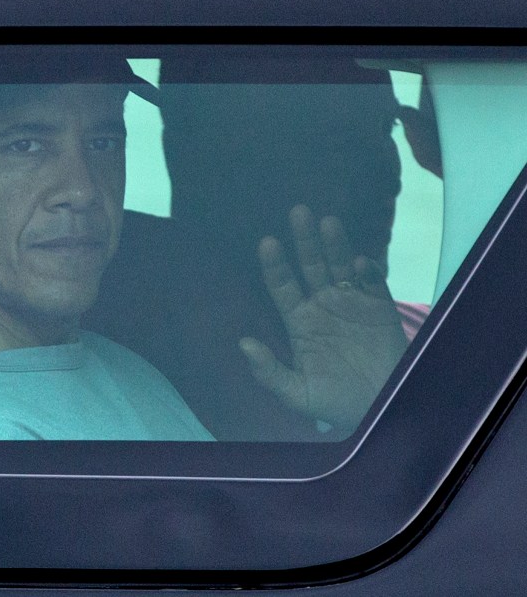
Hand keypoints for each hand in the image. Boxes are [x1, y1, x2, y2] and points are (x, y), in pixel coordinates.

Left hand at [239, 205, 408, 432]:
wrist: (379, 410)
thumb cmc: (334, 404)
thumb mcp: (296, 394)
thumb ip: (269, 371)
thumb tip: (243, 344)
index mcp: (298, 321)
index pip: (281, 285)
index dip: (274, 264)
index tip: (267, 242)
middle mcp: (322, 306)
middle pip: (310, 265)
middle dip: (303, 240)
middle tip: (297, 212)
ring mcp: (351, 303)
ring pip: (340, 266)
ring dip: (335, 244)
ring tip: (327, 222)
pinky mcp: (379, 308)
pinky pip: (372, 283)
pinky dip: (367, 271)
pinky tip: (359, 264)